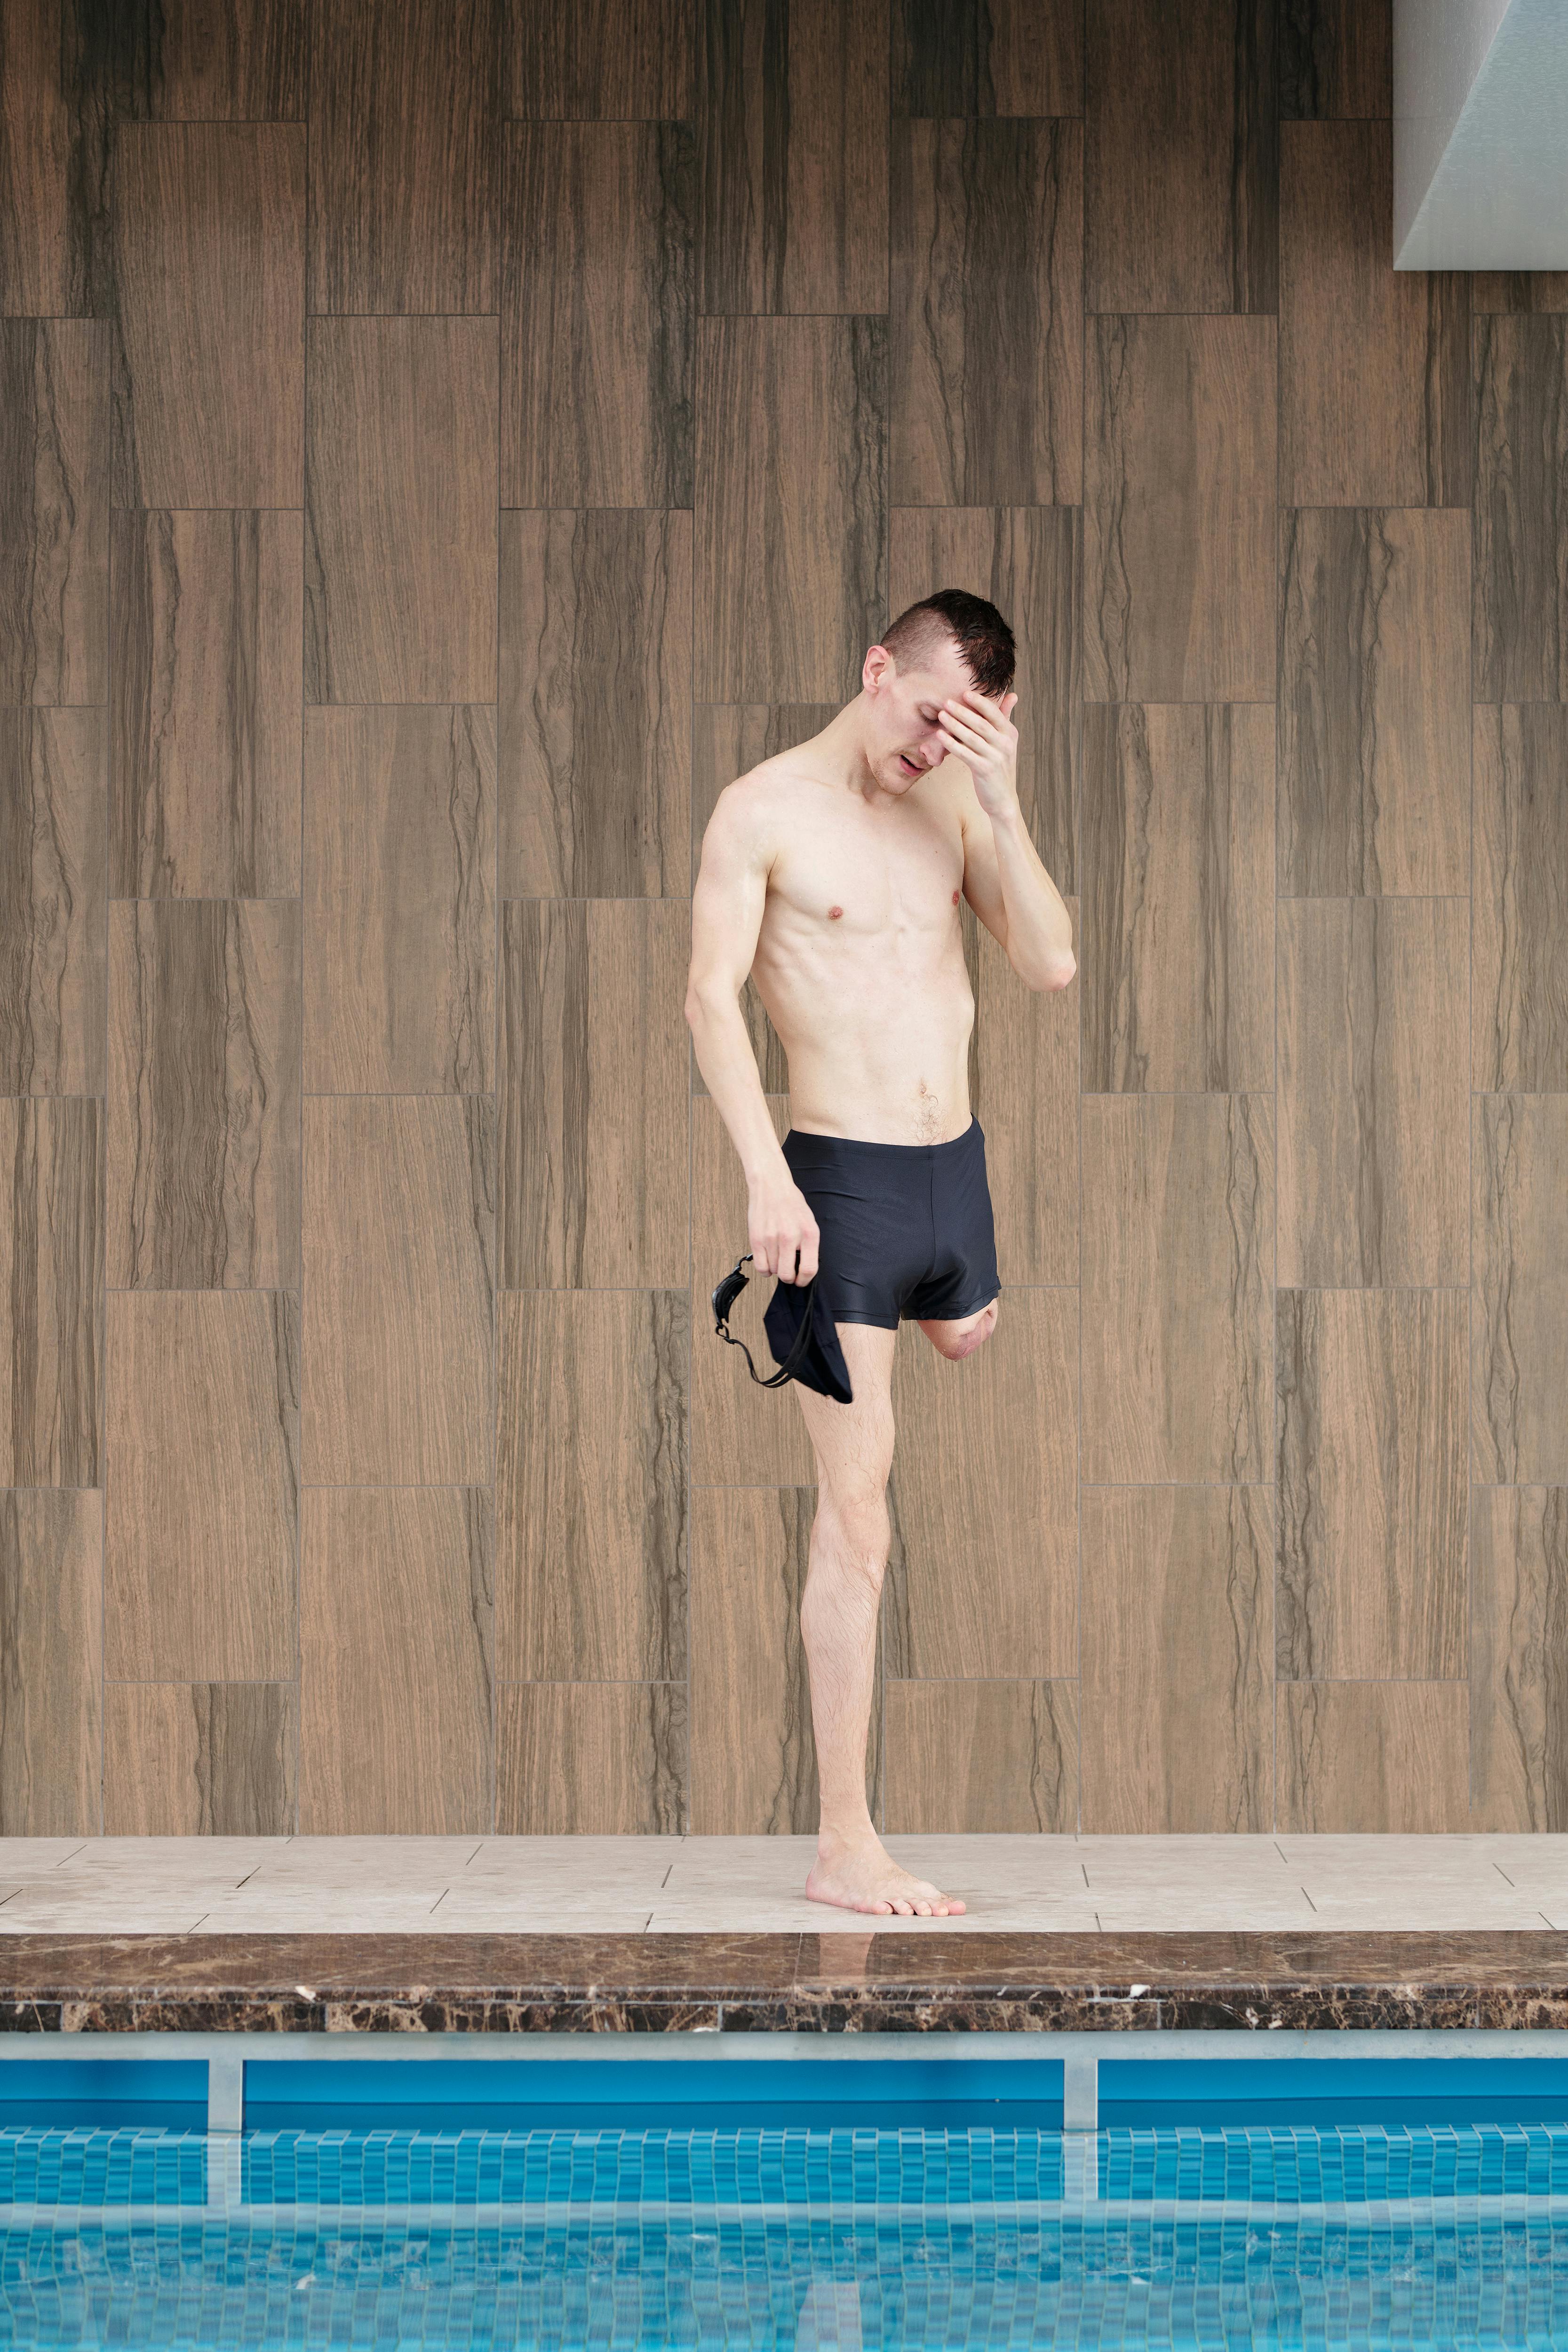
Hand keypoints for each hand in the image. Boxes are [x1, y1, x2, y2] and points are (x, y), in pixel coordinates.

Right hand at [749, 1173, 819, 1282]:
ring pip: (774, 1270)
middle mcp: (790, 1237)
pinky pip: (760, 1267)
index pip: (809, 1269)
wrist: (771, 1186)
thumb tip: (805, 1268)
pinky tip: (768, 1261)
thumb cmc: (791, 1203)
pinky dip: (765, 1269)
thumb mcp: (809, 1222)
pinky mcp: (756, 1239)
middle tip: (789, 1273)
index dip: (804, 1280)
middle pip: (788, 1274)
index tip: (801, 1281)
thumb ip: (809, 1245)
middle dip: (789, 1277)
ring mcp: (771, 1238)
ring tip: (778, 1256)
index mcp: (808, 1233)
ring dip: (776, 1268)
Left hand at [937, 686, 1019, 817]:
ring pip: (972, 737)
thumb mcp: (1005, 742)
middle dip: (963, 712)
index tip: (965, 692)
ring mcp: (996, 757)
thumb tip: (1013, 695)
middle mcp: (1005, 744)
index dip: (980, 702)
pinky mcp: (985, 770)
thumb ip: (1005, 718)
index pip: (995, 713)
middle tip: (946, 702)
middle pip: (981, 724)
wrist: (1002, 798)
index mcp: (1010, 733)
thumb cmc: (999, 766)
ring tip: (941, 715)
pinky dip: (952, 744)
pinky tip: (940, 736)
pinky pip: (965, 754)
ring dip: (955, 725)